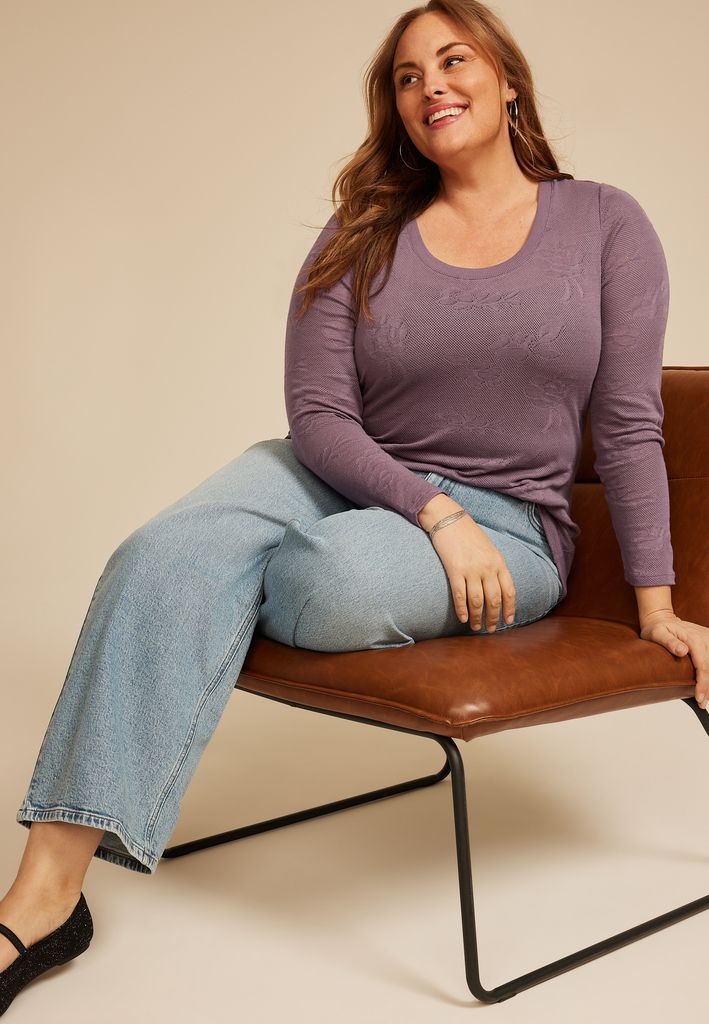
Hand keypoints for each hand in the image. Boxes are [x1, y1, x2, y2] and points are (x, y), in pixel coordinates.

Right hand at [429, 510, 515, 631]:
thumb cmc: (468, 534)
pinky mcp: (455, 570)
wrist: (450, 519)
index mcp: (499, 562)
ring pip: (477, 601)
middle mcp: (488, 567)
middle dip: (494, 617)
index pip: (509, 591)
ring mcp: (471, 569)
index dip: (510, 609)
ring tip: (475, 627)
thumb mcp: (489, 548)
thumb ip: (495, 566)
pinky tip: (462, 618)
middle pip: (494, 599)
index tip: (508, 621)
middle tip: (491, 629)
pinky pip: (460, 595)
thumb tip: (498, 587)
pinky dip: (462, 609)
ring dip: (477, 617)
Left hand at [639, 610, 708, 708]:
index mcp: (694, 639)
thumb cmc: (657, 628)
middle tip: (702, 702)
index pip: (703, 665)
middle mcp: (705, 639)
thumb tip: (683, 651)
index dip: (703, 683)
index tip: (699, 697)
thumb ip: (669, 642)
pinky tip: (706, 684)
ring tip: (704, 696)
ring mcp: (708, 640)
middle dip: (708, 687)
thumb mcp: (657, 633)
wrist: (662, 619)